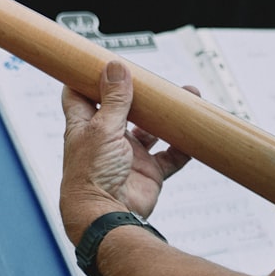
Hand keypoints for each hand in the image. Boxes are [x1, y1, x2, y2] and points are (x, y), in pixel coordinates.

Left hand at [59, 61, 194, 243]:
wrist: (106, 215)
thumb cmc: (91, 174)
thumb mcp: (102, 128)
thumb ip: (113, 99)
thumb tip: (115, 66)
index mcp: (86, 125)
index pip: (81, 94)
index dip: (89, 78)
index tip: (103, 60)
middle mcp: (106, 138)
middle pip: (123, 108)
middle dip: (139, 94)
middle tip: (154, 78)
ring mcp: (128, 155)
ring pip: (151, 130)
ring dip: (166, 117)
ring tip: (185, 95)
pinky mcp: (148, 173)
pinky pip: (170, 157)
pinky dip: (183, 147)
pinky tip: (193, 133)